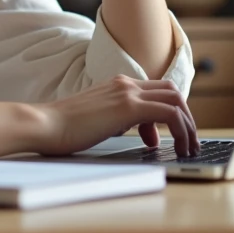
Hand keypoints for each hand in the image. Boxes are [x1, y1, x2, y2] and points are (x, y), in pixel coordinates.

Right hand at [32, 76, 200, 157]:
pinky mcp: (129, 107)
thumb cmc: (63, 128)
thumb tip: (134, 130)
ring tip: (188, 148)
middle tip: (186, 141)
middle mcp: (125, 83)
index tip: (159, 138)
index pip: (155, 91)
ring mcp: (128, 92)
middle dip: (186, 116)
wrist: (45, 125)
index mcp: (117, 85)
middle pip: (172, 91)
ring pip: (176, 100)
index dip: (167, 113)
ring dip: (188, 124)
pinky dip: (181, 129)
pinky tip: (177, 147)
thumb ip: (116, 120)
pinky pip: (169, 114)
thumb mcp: (97, 120)